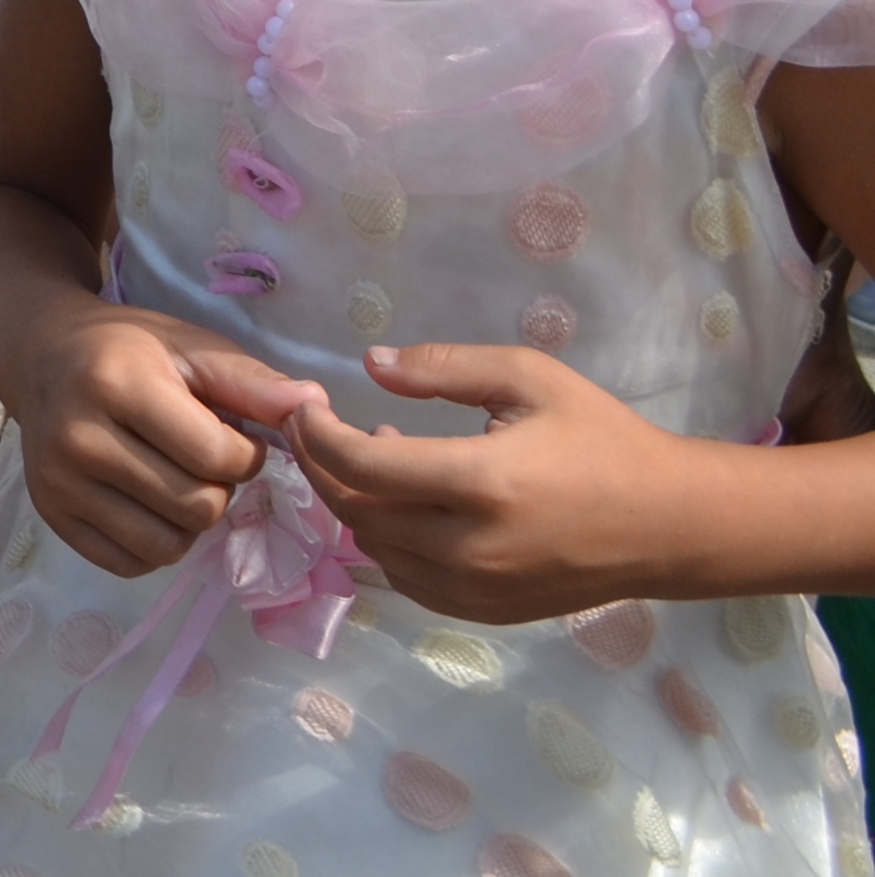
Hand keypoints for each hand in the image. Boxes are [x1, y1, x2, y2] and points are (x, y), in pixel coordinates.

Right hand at [0, 294, 303, 576]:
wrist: (40, 353)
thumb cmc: (128, 348)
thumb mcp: (191, 348)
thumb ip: (253, 382)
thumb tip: (315, 408)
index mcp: (116, 384)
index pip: (217, 458)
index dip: (247, 454)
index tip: (234, 434)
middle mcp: (79, 438)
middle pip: (197, 508)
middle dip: (219, 488)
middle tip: (202, 457)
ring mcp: (58, 483)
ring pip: (168, 546)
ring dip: (189, 521)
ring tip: (177, 480)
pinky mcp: (50, 515)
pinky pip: (131, 563)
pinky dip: (154, 543)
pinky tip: (147, 501)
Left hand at [294, 344, 722, 620]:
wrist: (672, 525)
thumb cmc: (603, 440)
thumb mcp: (530, 378)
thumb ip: (445, 367)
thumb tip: (371, 363)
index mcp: (482, 484)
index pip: (360, 466)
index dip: (315, 434)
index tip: (305, 406)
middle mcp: (471, 548)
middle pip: (355, 510)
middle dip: (325, 466)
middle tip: (326, 428)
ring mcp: (478, 590)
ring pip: (374, 549)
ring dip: (357, 503)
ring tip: (383, 458)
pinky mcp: (487, 613)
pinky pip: (407, 580)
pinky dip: (388, 542)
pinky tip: (410, 504)